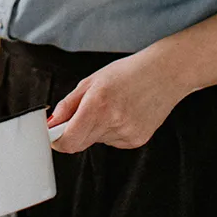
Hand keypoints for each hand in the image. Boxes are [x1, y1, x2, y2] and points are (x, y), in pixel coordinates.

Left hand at [47, 46, 190, 153]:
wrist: (165, 74)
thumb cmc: (128, 72)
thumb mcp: (91, 81)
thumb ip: (68, 105)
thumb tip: (51, 124)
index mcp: (97, 105)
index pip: (68, 141)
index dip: (57, 140)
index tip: (53, 133)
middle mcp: (112, 122)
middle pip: (80, 143)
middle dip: (75, 131)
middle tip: (84, 111)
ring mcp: (126, 134)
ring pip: (97, 141)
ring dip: (96, 129)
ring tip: (112, 107)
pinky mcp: (137, 141)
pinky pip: (113, 141)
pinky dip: (111, 130)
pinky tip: (123, 113)